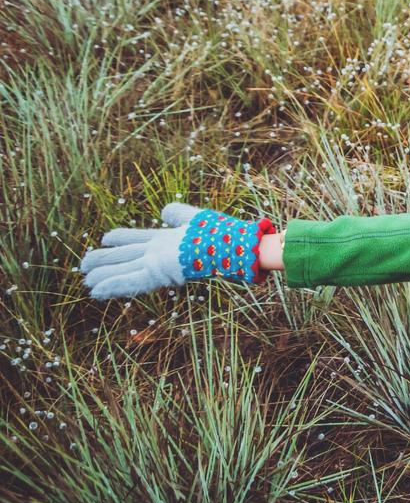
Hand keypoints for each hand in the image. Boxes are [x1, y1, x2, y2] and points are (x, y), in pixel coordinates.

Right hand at [79, 202, 273, 299]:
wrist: (232, 246)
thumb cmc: (219, 233)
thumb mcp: (194, 218)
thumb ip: (178, 214)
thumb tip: (164, 210)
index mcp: (164, 240)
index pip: (136, 239)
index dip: (119, 239)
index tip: (103, 238)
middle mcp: (157, 254)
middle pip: (124, 258)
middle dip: (103, 262)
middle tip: (83, 267)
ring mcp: (157, 265)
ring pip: (123, 272)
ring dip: (104, 278)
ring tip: (86, 283)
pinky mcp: (159, 275)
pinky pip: (131, 282)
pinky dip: (114, 287)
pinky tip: (97, 292)